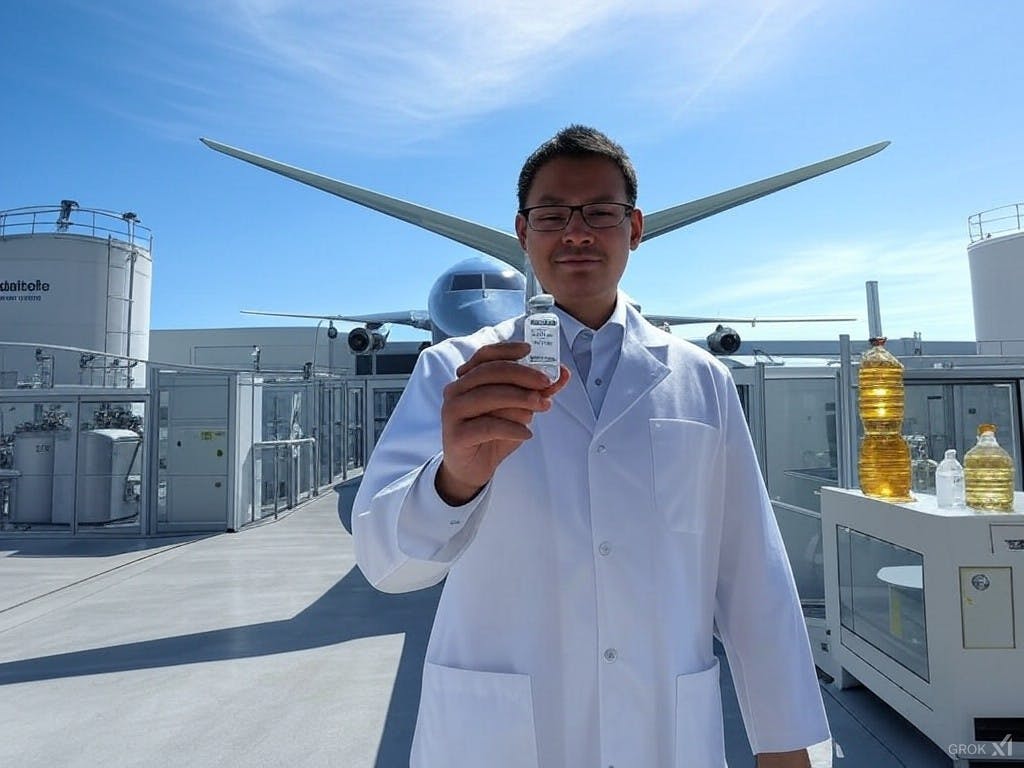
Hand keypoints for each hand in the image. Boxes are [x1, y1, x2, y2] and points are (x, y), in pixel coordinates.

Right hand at [437, 342, 569, 504]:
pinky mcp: (456, 435)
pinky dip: (512, 428)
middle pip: (490, 373)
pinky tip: (527, 434)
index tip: (530, 350)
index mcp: (468, 379)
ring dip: (520, 400)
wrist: (471, 468)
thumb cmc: (492, 434)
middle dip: (522, 375)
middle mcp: (456, 390)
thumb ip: (536, 391)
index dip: (507, 350)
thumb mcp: (517, 410)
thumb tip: (562, 374)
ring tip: (541, 407)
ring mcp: (453, 412)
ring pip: (488, 397)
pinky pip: (488, 426)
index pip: (485, 355)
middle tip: (546, 383)